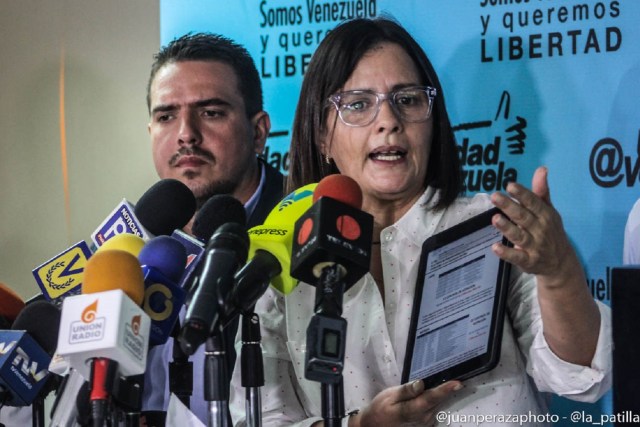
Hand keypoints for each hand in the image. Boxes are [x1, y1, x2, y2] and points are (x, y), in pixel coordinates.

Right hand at [351, 380, 461, 426]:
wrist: (375, 425)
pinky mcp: (426, 424)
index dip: (445, 390)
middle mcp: (424, 418)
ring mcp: (426, 423)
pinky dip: (436, 400)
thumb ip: (406, 390)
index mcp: (413, 410)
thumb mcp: (389, 395)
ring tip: (444, 382)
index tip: (458, 383)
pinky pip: (435, 409)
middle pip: (438, 400)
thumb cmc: (380, 408)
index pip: (432, 398)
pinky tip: (431, 393)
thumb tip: (421, 383)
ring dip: (441, 394)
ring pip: (438, 404)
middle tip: (453, 374)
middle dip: (446, 389)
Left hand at [489, 166, 579, 281]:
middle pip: (523, 217)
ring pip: (519, 236)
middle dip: (509, 207)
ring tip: (495, 218)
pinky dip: (507, 253)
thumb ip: (541, 192)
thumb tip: (541, 169)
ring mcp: (534, 246)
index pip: (533, 203)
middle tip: (495, 196)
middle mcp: (541, 230)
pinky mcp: (528, 261)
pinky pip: (517, 257)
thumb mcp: (549, 210)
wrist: (561, 262)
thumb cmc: (551, 230)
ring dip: (507, 228)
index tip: (510, 185)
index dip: (522, 194)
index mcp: (545, 215)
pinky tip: (495, 247)